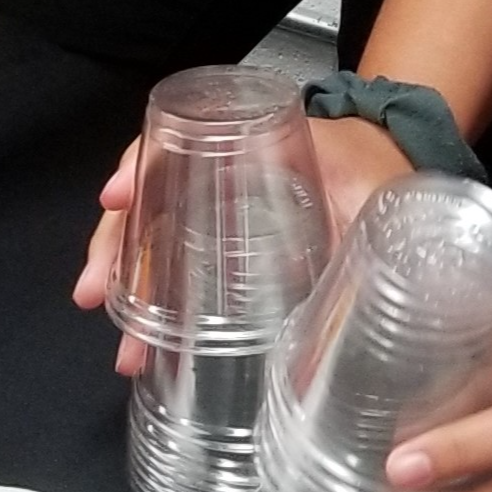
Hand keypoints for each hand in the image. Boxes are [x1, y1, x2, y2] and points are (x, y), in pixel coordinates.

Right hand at [72, 115, 413, 372]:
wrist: (398, 161)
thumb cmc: (382, 169)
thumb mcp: (374, 206)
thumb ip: (357, 261)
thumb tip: (320, 355)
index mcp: (254, 140)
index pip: (179, 136)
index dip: (141, 164)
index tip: (117, 197)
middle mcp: (226, 165)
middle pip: (150, 189)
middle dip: (115, 241)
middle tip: (94, 293)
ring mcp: (224, 199)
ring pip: (155, 228)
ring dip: (126, 278)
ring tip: (121, 342)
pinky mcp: (232, 234)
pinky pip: (177, 251)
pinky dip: (153, 291)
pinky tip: (144, 339)